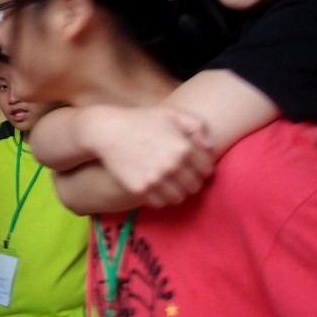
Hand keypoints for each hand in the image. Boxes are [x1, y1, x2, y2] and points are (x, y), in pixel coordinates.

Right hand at [89, 105, 215, 206]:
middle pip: (195, 186)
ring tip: (169, 182)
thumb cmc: (139, 119)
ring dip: (176, 191)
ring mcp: (156, 179)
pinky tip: (155, 186)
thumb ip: (198, 126)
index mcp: (183, 147)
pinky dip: (160, 197)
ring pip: (179, 198)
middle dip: (190, 180)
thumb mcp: (171, 114)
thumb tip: (210, 147)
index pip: (207, 169)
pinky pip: (160, 203)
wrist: (106, 131)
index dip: (202, 167)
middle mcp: (172, 166)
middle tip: (179, 174)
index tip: (192, 164)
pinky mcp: (140, 189)